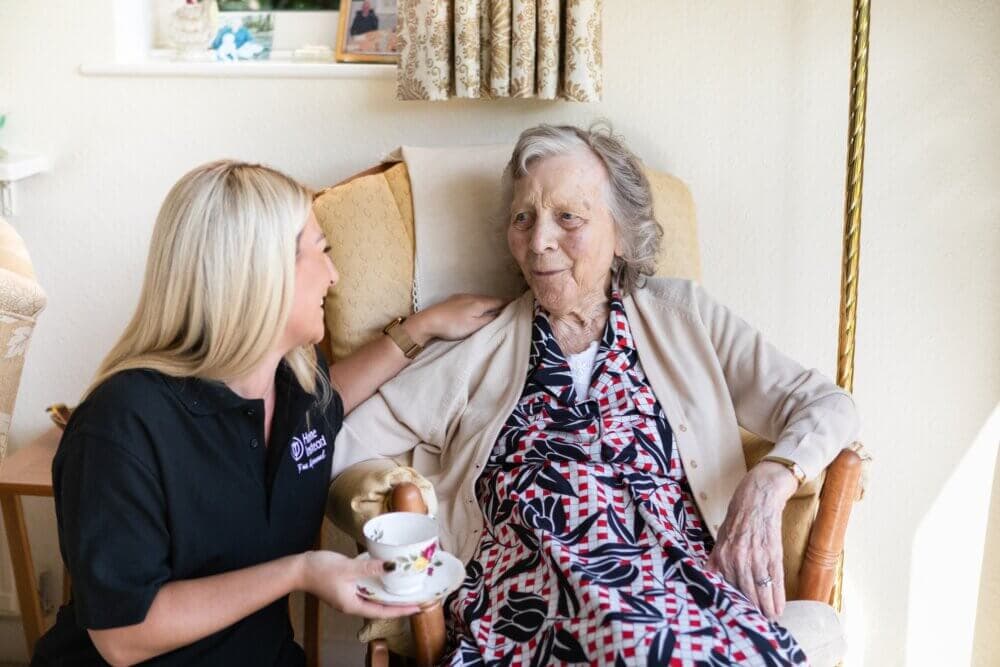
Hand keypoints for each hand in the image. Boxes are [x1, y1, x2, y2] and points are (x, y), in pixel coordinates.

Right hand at [299, 551, 419, 618]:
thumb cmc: (320, 570)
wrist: (298, 569)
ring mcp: (348, 596)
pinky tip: (384, 575)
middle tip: (416, 597)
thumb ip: (369, 568)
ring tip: (405, 587)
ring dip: (388, 593)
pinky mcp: (345, 588)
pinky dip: (377, 584)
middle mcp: (352, 603)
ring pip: (373, 597)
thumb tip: (391, 566)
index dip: (401, 610)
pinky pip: (366, 589)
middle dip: (398, 603)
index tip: (417, 608)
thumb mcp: (347, 568)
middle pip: (380, 607)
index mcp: (353, 605)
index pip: (383, 611)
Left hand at [406, 294, 507, 343]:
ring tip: (495, 311)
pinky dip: (478, 305)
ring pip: (480, 300)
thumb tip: (502, 315)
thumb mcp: (475, 326)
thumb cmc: (453, 325)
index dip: (510, 303)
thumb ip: (490, 319)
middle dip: (501, 304)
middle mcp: (472, 296)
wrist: (428, 321)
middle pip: (491, 299)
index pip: (500, 301)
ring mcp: (461, 297)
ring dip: (489, 305)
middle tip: (510, 309)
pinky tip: (476, 311)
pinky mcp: (453, 301)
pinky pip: (471, 301)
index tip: (519, 305)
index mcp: (479, 302)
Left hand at [705, 462, 797, 620]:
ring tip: (769, 621)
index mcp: (722, 556)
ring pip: (761, 591)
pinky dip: (777, 597)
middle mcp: (738, 559)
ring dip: (765, 609)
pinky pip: (775, 581)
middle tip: (755, 625)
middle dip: (751, 611)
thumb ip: (716, 559)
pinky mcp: (773, 554)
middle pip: (745, 593)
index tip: (737, 617)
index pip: (727, 588)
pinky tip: (778, 608)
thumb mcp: (720, 537)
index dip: (733, 604)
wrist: (757, 497)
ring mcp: (757, 558)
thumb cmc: (737, 517)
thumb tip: (707, 576)